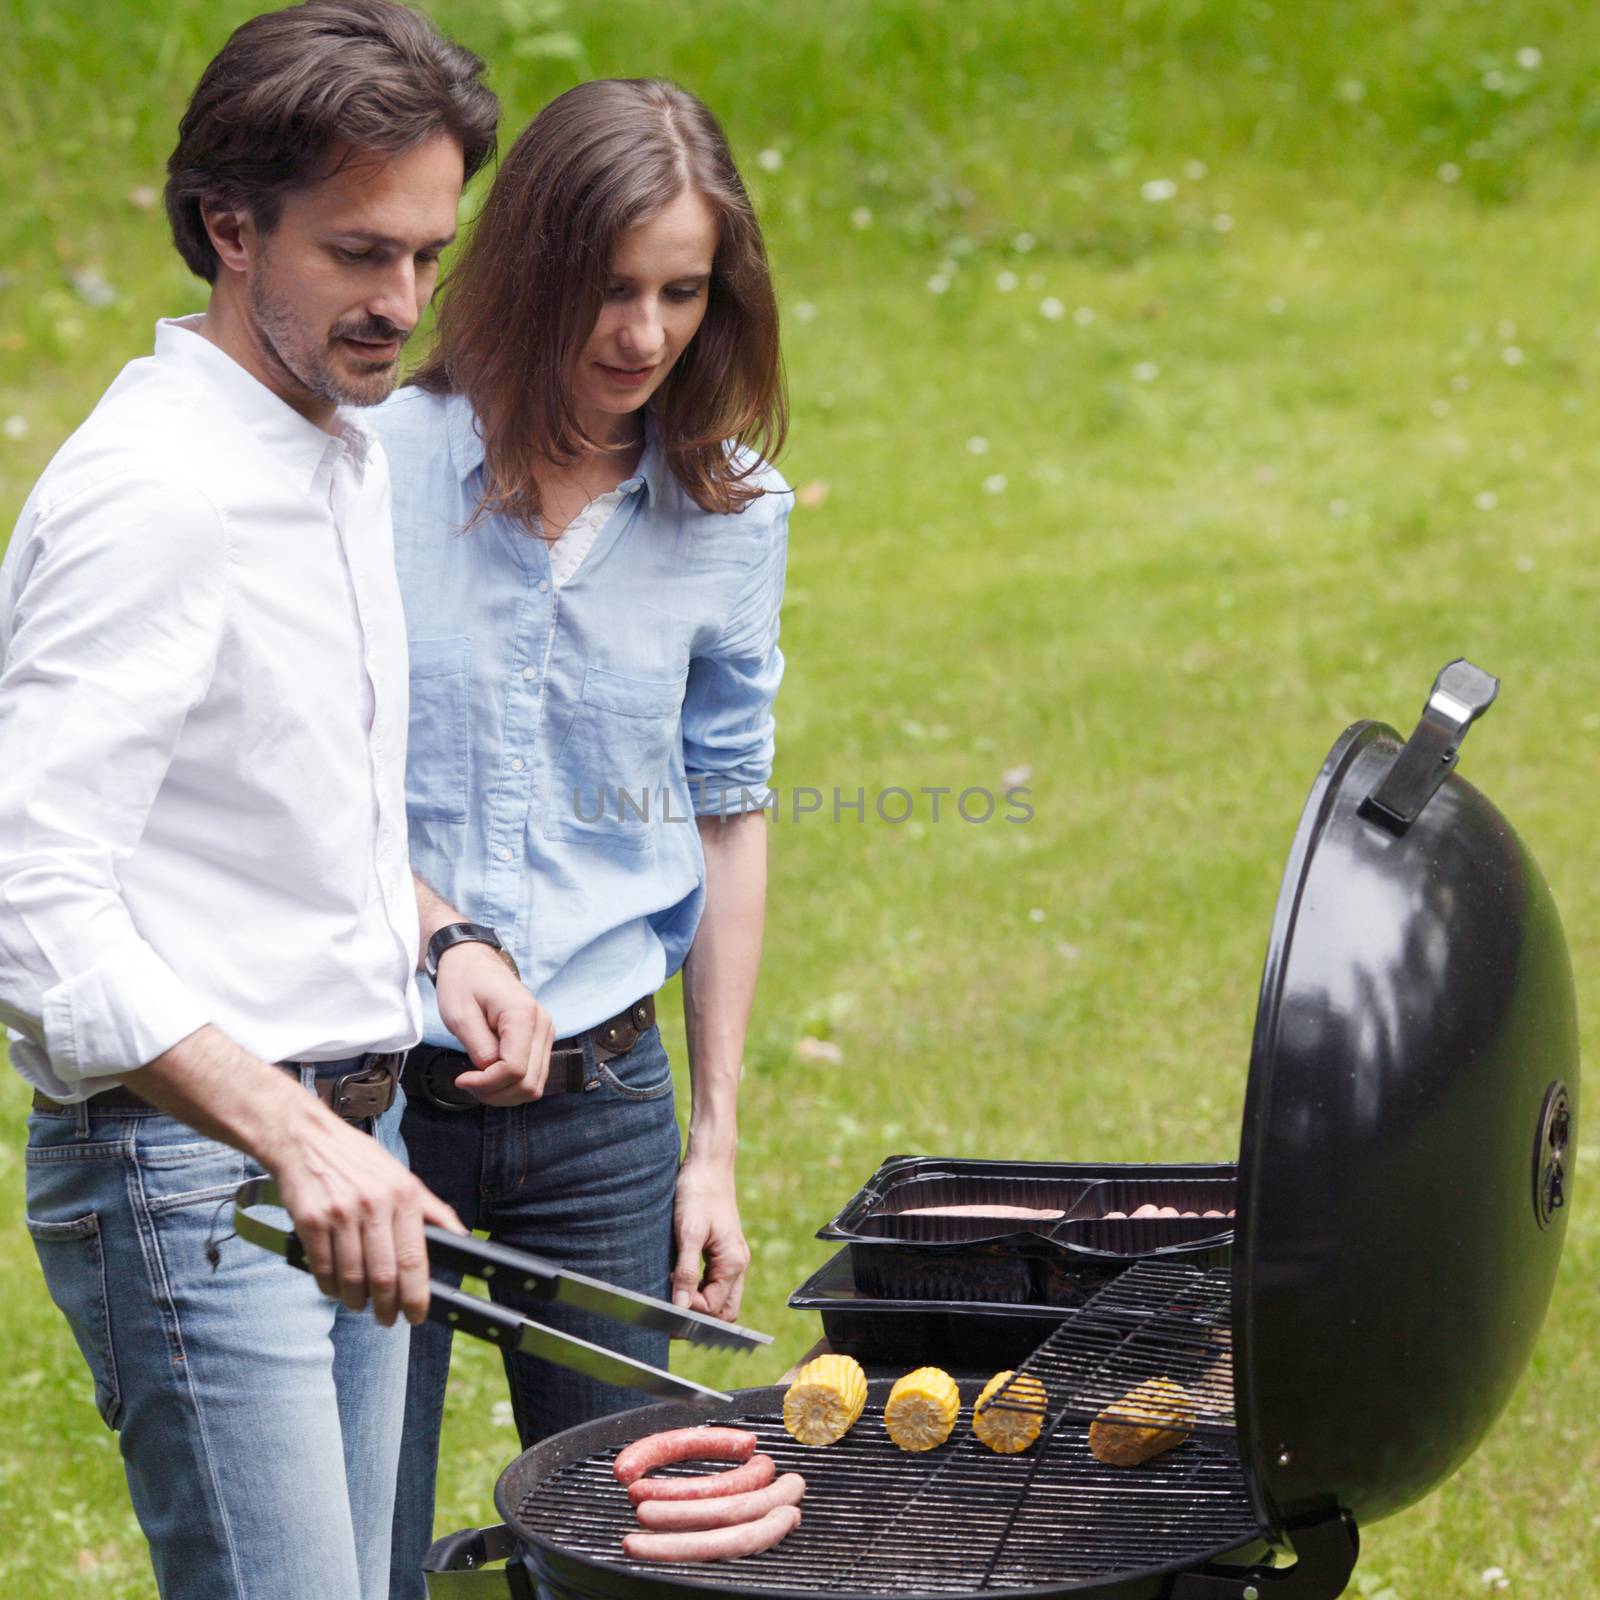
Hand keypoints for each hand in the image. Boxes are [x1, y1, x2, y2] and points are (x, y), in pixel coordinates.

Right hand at [272, 1112, 466, 1326]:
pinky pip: (323, 1269)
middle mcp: (373, 1205)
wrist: (307, 1140)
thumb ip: (432, 1209)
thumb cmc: (357, 1159)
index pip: (414, 1258)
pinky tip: (336, 1288)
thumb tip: (460, 1234)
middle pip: (383, 1275)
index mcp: (403, 1195)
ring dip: (357, 1301)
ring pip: (351, 1278)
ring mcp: (340, 1215)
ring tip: (361, 1304)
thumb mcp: (402, 1176)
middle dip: (388, 1306)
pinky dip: (330, 1287)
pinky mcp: (310, 1222)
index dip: (417, 1295)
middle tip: (389, 1318)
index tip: (417, 1314)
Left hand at [434, 942, 553, 1104]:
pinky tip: (490, 1075)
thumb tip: (491, 1074)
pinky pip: (533, 1075)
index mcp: (523, 1015)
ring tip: (478, 1080)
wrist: (474, 961)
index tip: (461, 1079)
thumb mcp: (460, 1015)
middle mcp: (543, 1025)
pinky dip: (511, 1084)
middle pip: (530, 1084)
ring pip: (535, 1085)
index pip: (515, 1069)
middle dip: (496, 1093)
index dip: (487, 1084)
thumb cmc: (464, 983)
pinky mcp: (541, 1039)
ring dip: (504, 1093)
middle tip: (467, 1083)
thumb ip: (479, 1048)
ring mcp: (546, 1033)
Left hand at [671, 1157, 749, 1319]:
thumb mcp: (688, 1233)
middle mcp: (738, 1263)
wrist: (708, 1164)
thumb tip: (680, 1307)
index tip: (666, 1299)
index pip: (714, 1307)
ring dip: (699, 1302)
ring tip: (674, 1291)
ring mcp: (733, 1256)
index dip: (689, 1310)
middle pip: (724, 1309)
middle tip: (670, 1308)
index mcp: (733, 1262)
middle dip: (699, 1316)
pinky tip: (680, 1279)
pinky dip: (701, 1288)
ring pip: (721, 1296)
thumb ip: (685, 1272)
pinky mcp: (724, 1249)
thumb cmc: (699, 1193)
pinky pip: (717, 1280)